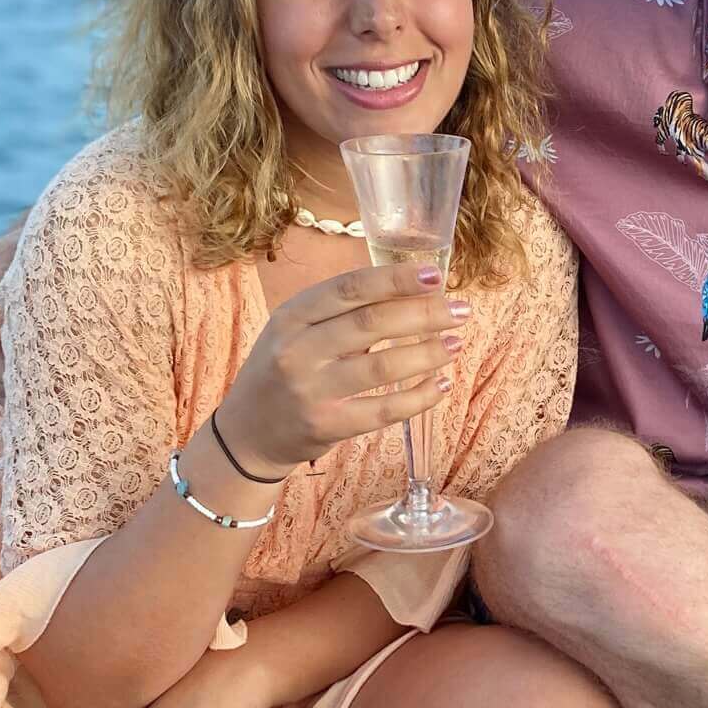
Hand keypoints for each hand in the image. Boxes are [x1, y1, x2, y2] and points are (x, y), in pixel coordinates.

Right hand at [214, 262, 472, 478]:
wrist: (247, 432)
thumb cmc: (284, 369)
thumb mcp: (296, 329)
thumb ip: (342, 310)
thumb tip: (412, 289)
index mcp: (292, 315)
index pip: (350, 288)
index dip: (396, 279)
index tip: (435, 275)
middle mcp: (298, 350)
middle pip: (371, 324)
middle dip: (424, 314)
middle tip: (461, 310)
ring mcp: (311, 390)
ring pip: (381, 367)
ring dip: (427, 353)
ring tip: (455, 343)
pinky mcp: (326, 426)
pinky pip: (383, 411)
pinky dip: (418, 397)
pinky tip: (440, 385)